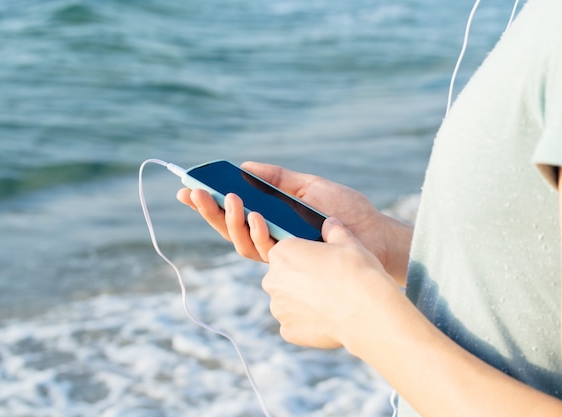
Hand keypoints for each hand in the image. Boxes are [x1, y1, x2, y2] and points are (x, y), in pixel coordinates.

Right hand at [177, 162, 412, 282]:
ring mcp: (280, 251)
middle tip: (192, 193)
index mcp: (271, 218)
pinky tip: (255, 215)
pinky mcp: (293, 262)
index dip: (209, 203)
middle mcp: (271, 237)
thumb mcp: (309, 185)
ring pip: (242, 242)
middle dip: (209, 212)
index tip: (187, 187)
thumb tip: (245, 166)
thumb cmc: (345, 210)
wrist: (374, 233)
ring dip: (231, 221)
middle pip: (230, 228)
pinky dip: (257, 233)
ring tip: (227, 197)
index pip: (234, 211)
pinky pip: (266, 251)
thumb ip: (278, 178)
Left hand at [262, 217, 399, 348]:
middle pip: (283, 277)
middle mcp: (273, 280)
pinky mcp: (288, 331)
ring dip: (302, 301)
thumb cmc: (358, 272)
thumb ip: (335, 231)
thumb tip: (330, 224)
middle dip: (300, 279)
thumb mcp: (349, 242)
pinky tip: (328, 318)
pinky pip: (295, 323)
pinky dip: (307, 322)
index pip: (285, 251)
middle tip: (326, 281)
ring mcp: (279, 308)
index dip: (303, 256)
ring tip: (330, 301)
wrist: (368, 311)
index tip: (320, 261)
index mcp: (283, 253)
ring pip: (287, 301)